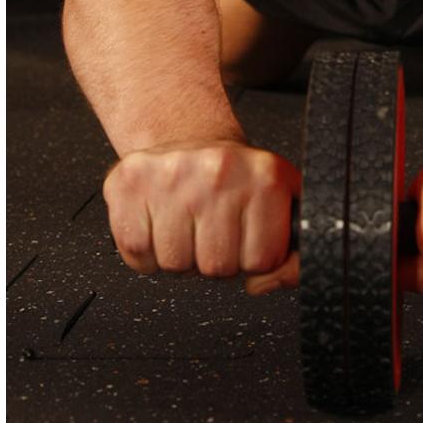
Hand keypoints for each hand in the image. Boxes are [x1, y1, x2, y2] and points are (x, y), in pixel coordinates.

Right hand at [103, 141, 298, 282]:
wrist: (188, 137)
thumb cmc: (234, 179)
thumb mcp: (281, 203)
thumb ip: (293, 256)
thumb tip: (262, 284)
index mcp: (265, 174)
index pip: (263, 261)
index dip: (254, 258)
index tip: (248, 235)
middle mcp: (219, 170)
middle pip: (217, 267)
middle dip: (215, 259)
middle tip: (213, 228)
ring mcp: (171, 174)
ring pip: (175, 265)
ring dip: (180, 256)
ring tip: (187, 223)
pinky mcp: (129, 182)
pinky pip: (137, 253)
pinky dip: (146, 251)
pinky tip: (160, 222)